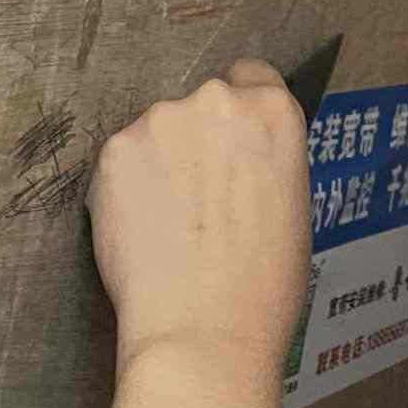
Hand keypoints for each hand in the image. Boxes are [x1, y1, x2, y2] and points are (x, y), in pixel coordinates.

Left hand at [90, 58, 310, 407]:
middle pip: (201, 104)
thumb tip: (239, 160)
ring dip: (160, 162)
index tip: (231, 142)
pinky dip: (126, 188)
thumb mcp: (293, 207)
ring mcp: (160, 121)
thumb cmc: (263, 288)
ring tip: (169, 226)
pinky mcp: (114, 151)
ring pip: (157, 132)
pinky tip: (141, 232)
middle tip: (200, 200)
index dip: (240, 111)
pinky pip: (122, 161)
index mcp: (272, 112)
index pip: (251, 76)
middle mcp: (216, 100)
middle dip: (198, 141)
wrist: (201, 332)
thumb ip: (265, 161)